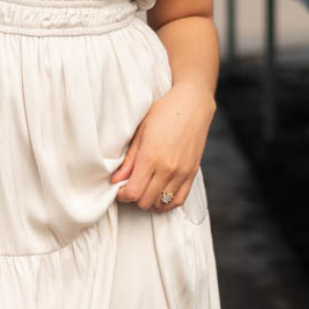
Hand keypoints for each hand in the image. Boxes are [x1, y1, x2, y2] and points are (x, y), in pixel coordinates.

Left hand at [110, 81, 214, 211]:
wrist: (192, 104)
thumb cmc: (164, 112)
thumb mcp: (140, 132)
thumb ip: (129, 160)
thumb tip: (116, 180)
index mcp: (151, 157)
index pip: (133, 192)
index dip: (122, 195)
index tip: (118, 189)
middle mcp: (167, 169)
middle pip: (145, 202)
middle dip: (134, 198)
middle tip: (130, 186)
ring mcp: (182, 173)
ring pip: (161, 204)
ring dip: (150, 201)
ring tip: (145, 188)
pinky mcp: (192, 174)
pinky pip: (178, 200)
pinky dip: (166, 203)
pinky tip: (159, 194)